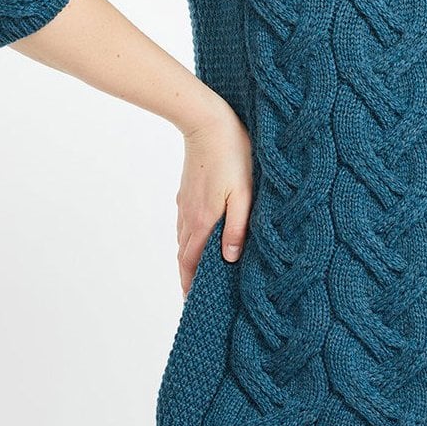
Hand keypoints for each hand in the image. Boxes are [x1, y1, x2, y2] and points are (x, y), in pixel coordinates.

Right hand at [176, 106, 252, 297]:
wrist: (206, 121)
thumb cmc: (232, 154)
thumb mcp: (242, 193)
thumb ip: (236, 227)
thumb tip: (229, 258)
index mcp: (203, 220)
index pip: (191, 263)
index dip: (191, 285)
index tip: (192, 304)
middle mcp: (189, 215)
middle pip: (184, 255)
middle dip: (188, 276)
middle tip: (195, 295)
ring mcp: (186, 202)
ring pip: (184, 238)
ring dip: (189, 258)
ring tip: (198, 272)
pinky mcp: (187, 190)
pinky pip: (186, 223)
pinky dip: (190, 238)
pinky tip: (199, 238)